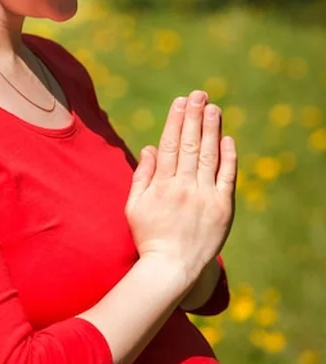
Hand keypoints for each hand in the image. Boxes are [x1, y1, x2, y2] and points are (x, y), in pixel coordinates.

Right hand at [124, 91, 236, 290]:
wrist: (172, 268)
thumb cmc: (148, 237)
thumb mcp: (134, 206)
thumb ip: (142, 175)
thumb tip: (151, 147)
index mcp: (161, 185)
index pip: (170, 145)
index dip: (176, 121)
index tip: (180, 101)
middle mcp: (184, 187)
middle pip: (191, 145)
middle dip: (194, 117)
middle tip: (200, 94)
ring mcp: (205, 197)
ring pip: (209, 156)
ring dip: (212, 129)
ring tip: (213, 108)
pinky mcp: (223, 209)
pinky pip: (227, 178)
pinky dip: (228, 157)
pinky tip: (227, 139)